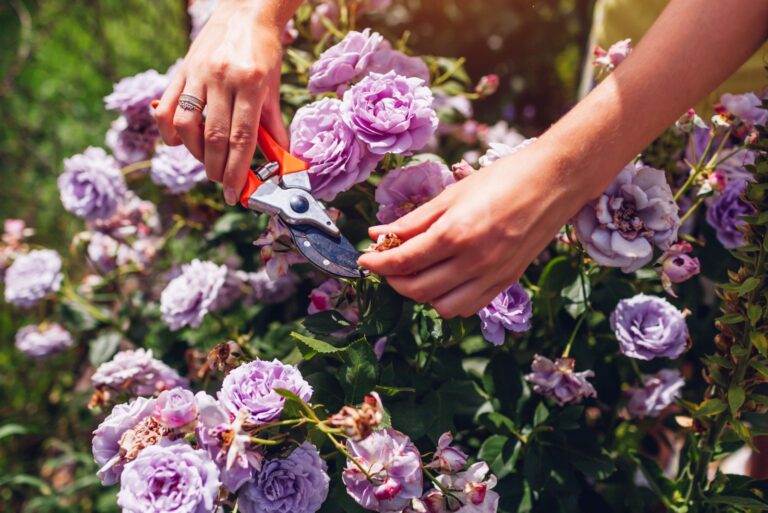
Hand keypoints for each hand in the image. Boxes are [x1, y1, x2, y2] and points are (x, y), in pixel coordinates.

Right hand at [154, 0, 289, 204]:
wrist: (246, 12)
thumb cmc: (264, 52)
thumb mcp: (272, 87)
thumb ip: (273, 125)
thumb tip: (280, 159)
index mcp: (250, 83)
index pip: (241, 138)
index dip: (237, 171)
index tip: (235, 194)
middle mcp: (222, 78)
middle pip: (214, 137)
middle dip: (217, 169)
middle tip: (223, 182)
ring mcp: (198, 73)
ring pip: (186, 125)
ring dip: (195, 152)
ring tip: (207, 160)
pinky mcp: (182, 70)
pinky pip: (166, 107)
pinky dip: (169, 131)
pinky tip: (179, 142)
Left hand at [358, 141, 595, 317]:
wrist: (554, 182)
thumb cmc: (502, 178)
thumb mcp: (451, 194)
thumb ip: (413, 221)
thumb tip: (377, 235)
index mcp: (456, 234)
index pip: (402, 261)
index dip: (376, 263)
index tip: (364, 260)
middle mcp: (474, 261)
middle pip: (417, 289)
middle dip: (393, 280)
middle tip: (386, 263)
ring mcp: (492, 275)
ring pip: (441, 306)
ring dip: (420, 294)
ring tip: (415, 272)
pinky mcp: (506, 282)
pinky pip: (468, 306)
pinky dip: (447, 300)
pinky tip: (443, 280)